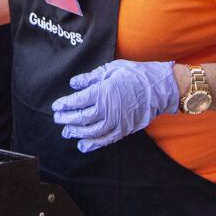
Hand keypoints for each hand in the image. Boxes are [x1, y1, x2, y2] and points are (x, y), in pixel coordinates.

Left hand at [51, 60, 178, 152]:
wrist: (159, 88)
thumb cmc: (134, 75)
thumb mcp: (110, 70)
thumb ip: (89, 78)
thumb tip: (73, 83)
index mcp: (102, 92)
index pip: (77, 101)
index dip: (65, 105)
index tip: (56, 106)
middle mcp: (108, 109)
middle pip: (81, 118)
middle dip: (67, 119)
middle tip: (57, 119)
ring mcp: (117, 122)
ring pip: (91, 131)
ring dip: (76, 133)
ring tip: (67, 132)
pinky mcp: (124, 130)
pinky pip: (105, 140)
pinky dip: (93, 144)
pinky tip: (83, 145)